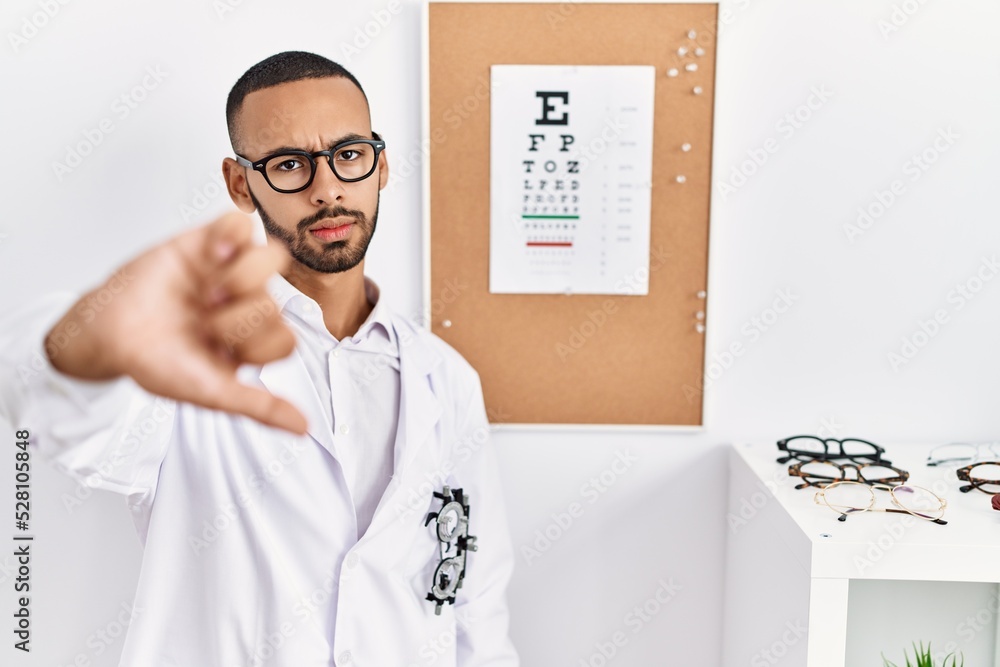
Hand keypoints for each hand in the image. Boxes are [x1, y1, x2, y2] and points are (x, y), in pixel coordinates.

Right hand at [44, 212, 307, 434]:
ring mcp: (232, 269)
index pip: (286, 340)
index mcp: (254, 341)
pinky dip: (231, 235)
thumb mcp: (208, 392)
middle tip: (202, 322)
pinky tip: (211, 254)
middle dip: (237, 319)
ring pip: (273, 257)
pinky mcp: (210, 240)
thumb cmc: (156, 362)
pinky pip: (242, 222)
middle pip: (276, 303)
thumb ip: (259, 407)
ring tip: (210, 289)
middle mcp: (250, 304)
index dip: (256, 346)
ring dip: (243, 277)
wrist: (107, 331)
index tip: (220, 353)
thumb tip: (303, 429)